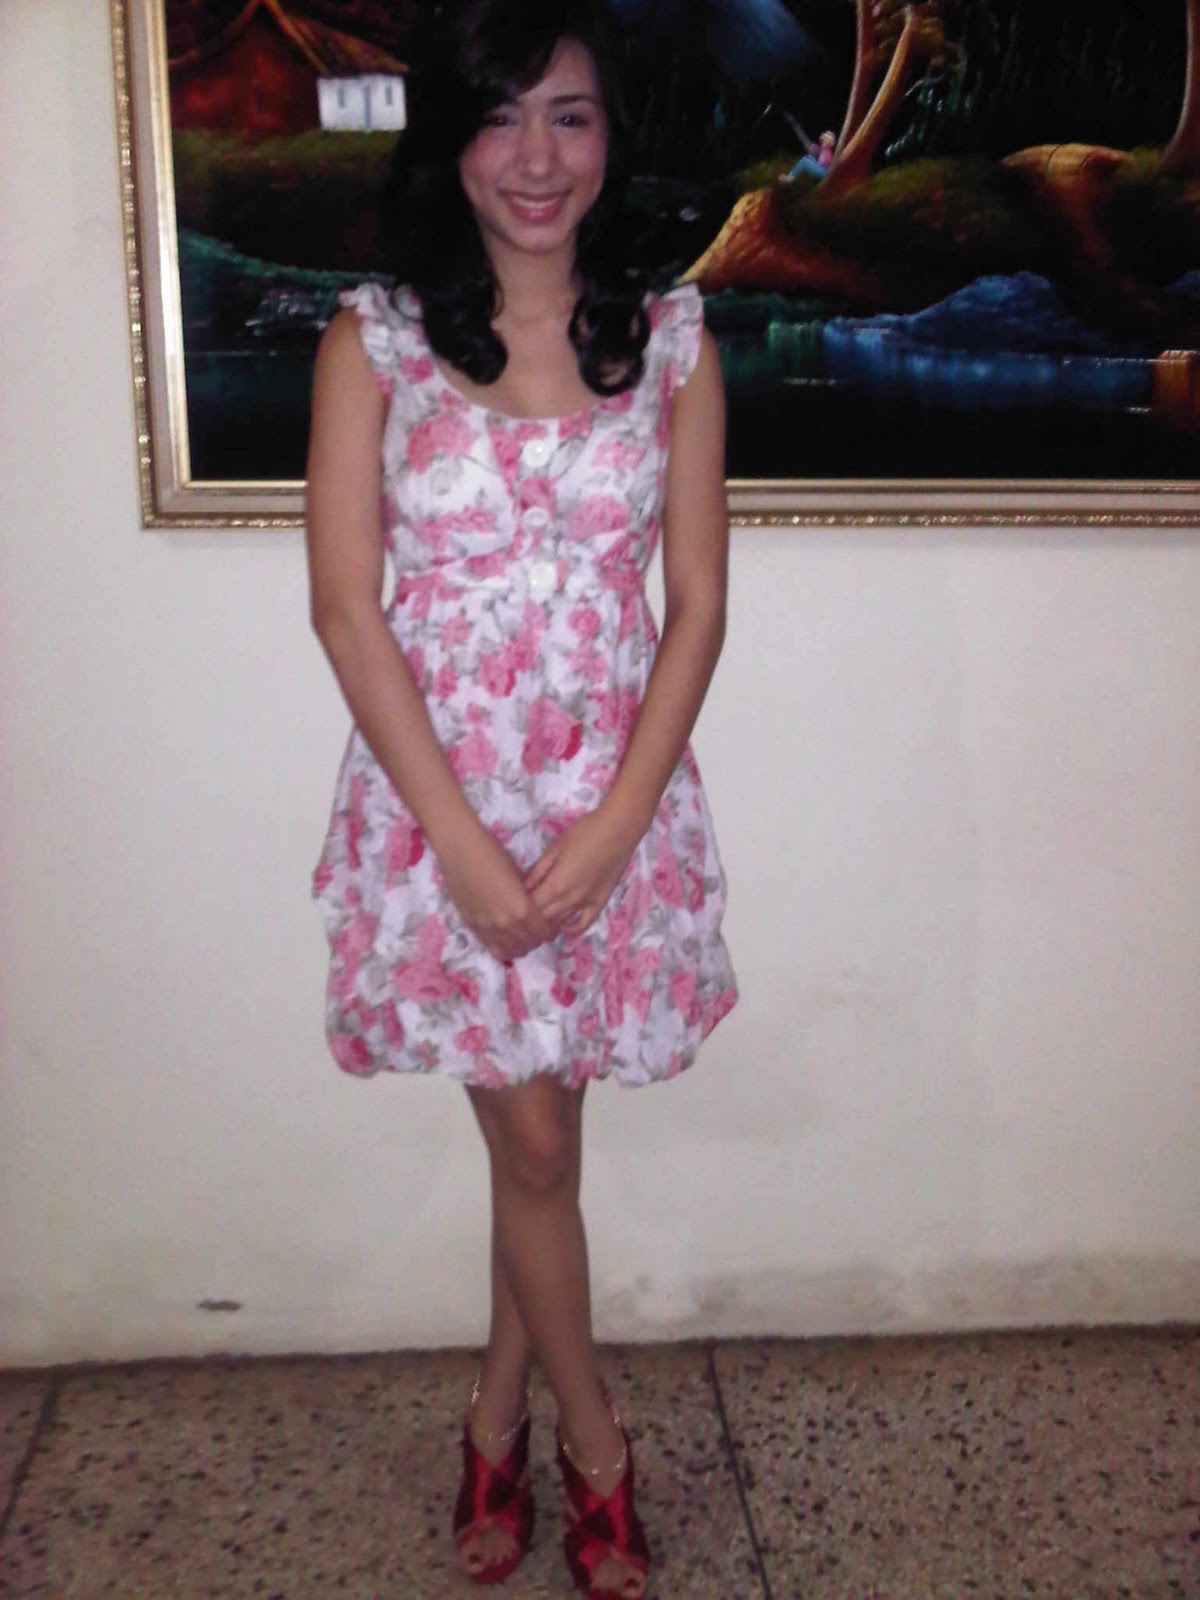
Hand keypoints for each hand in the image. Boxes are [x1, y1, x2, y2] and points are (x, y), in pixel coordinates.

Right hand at [438, 822, 555, 962]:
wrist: (460, 850)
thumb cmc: (493, 855)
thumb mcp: (520, 877)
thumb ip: (528, 899)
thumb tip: (535, 911)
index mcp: (522, 910)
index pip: (543, 933)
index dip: (549, 930)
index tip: (549, 924)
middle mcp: (506, 925)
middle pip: (529, 944)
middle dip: (536, 938)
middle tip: (536, 929)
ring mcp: (487, 928)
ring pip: (511, 951)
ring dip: (520, 945)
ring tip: (521, 934)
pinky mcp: (472, 927)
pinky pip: (492, 948)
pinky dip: (503, 946)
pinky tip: (505, 937)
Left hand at [524, 806, 640, 938]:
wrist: (619, 830)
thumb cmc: (584, 832)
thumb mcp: (555, 848)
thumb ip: (538, 871)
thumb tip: (522, 889)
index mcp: (556, 885)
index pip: (530, 908)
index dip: (517, 908)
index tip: (510, 903)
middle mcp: (570, 901)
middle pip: (542, 921)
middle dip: (528, 920)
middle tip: (519, 913)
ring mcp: (586, 905)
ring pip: (559, 925)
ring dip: (545, 925)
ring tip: (535, 920)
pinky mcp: (600, 904)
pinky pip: (582, 926)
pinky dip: (569, 929)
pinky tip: (561, 924)